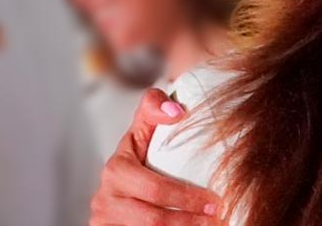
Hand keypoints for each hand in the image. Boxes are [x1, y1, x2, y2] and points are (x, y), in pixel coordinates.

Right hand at [89, 88, 223, 225]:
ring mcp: (104, 221)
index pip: (155, 189)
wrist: (122, 184)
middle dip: (189, 220)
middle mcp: (104, 199)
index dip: (187, 197)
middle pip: (154, 219)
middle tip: (217, 215)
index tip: (215, 200)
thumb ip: (154, 107)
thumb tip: (177, 111)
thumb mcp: (143, 128)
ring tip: (209, 225)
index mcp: (116, 170)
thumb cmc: (141, 154)